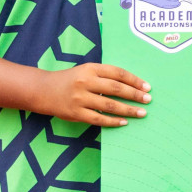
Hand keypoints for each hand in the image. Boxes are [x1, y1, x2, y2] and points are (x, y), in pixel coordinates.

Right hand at [31, 64, 150, 125]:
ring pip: (109, 105)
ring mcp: (80, 98)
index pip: (118, 73)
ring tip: (142, 113)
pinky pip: (98, 119)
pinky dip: (113, 121)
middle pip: (116, 89)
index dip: (134, 80)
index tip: (147, 86)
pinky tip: (124, 122)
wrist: (43, 90)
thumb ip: (105, 75)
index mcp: (91, 69)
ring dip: (128, 110)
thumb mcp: (87, 70)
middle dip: (135, 95)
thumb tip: (132, 85)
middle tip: (148, 100)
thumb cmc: (71, 79)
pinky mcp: (75, 113)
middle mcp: (86, 82)